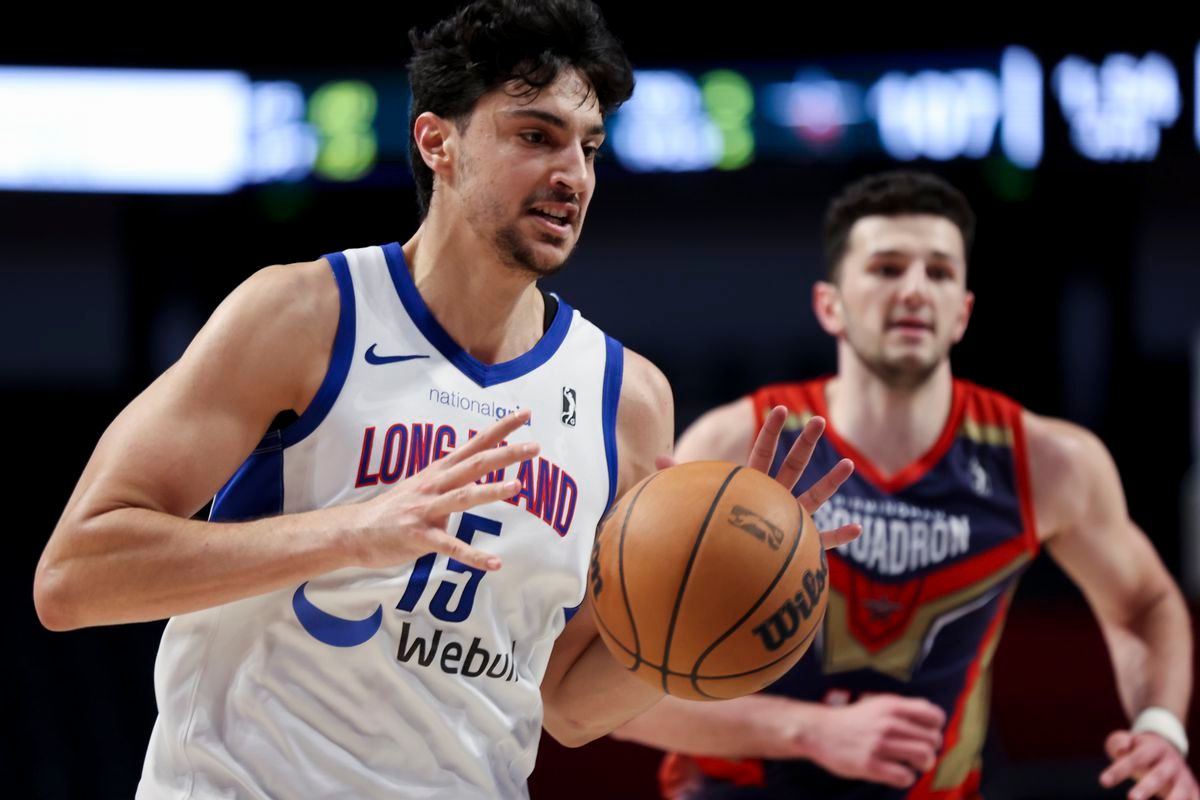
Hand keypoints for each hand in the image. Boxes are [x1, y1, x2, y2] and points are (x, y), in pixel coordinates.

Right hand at [349, 410, 536, 571]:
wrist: (354, 531)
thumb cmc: (394, 509)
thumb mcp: (423, 483)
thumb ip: (448, 474)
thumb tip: (470, 464)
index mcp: (439, 471)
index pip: (474, 444)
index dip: (500, 429)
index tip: (526, 414)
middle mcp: (435, 485)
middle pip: (474, 464)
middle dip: (505, 454)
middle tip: (535, 446)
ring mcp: (426, 510)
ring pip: (462, 497)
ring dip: (490, 491)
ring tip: (518, 486)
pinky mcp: (419, 537)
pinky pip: (450, 547)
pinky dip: (473, 556)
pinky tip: (494, 563)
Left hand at [655, 406, 859, 549]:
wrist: (725, 573)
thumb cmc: (710, 533)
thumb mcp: (695, 503)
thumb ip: (680, 481)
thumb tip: (655, 459)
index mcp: (752, 487)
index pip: (762, 453)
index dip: (770, 432)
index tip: (779, 409)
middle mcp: (775, 499)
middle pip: (793, 466)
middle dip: (805, 443)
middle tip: (818, 420)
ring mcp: (792, 521)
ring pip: (815, 498)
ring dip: (831, 482)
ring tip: (848, 464)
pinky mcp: (803, 547)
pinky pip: (825, 542)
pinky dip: (840, 536)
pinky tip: (858, 529)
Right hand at [804, 694, 945, 788]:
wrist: (819, 731)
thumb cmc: (854, 720)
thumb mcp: (878, 704)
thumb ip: (904, 708)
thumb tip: (935, 717)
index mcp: (891, 706)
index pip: (934, 716)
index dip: (936, 727)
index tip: (926, 734)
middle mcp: (887, 723)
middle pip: (932, 740)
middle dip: (931, 749)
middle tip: (920, 753)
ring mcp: (878, 745)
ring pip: (923, 757)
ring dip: (923, 764)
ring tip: (912, 764)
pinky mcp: (870, 765)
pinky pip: (904, 776)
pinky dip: (906, 777)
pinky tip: (897, 773)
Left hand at [1101, 729, 1198, 799]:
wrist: (1169, 749)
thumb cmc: (1139, 749)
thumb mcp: (1128, 740)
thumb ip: (1120, 743)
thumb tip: (1121, 750)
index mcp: (1154, 747)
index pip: (1135, 759)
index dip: (1119, 770)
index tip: (1103, 782)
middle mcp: (1171, 762)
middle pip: (1158, 775)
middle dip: (1146, 788)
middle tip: (1131, 798)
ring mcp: (1183, 778)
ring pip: (1181, 791)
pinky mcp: (1193, 790)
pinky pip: (1194, 799)